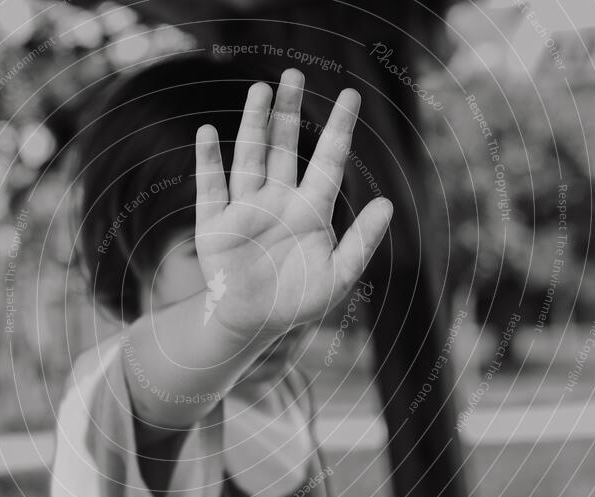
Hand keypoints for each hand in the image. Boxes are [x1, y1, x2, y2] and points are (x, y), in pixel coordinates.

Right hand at [194, 68, 391, 340]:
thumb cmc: (298, 301)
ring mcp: (244, 209)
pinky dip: (207, 161)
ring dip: (253, 125)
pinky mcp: (214, 224)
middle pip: (283, 147)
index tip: (351, 95)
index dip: (339, 129)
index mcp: (310, 211)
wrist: (253, 323)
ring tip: (259, 91)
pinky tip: (206, 133)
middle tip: (293, 75)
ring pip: (249, 157)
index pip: (328, 161)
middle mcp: (277, 201)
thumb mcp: (337, 277)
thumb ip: (361, 242)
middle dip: (288, 113)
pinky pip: (210, 187)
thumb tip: (387, 204)